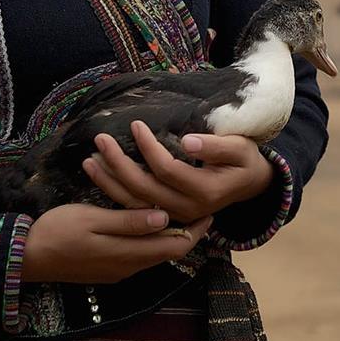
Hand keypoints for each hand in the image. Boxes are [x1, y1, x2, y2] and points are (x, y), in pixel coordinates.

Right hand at [19, 204, 211, 283]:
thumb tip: (165, 218)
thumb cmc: (58, 232)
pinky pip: (140, 255)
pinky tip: (150, 223)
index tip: (210, 210)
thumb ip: (129, 222)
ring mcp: (118, 271)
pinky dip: (151, 240)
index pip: (175, 247)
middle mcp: (128, 267)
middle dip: (188, 232)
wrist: (26, 257)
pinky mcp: (107, 269)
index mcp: (128, 255)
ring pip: (155, 254)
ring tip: (181, 211)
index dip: (196, 230)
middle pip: (169, 252)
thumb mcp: (93, 221)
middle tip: (201, 208)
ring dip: (169, 235)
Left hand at [84, 122, 272, 224]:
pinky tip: (99, 175)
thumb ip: (216, 146)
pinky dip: (115, 192)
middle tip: (100, 139)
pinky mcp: (167, 215)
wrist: (249, 186)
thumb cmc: (244, 161)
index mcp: (205, 191)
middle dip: (119, 163)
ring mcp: (176, 215)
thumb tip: (187, 141)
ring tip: (90, 159)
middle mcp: (187, 208)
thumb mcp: (240, 148)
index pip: (168, 169)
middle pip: (145, 188)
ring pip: (135, 202)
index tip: (136, 125)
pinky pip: (135, 207)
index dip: (149, 147)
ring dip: (110, 181)